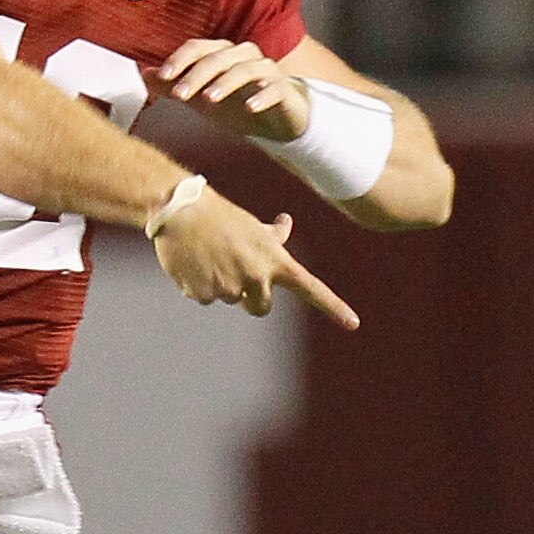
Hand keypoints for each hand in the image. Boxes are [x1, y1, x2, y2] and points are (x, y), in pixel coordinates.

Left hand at [152, 39, 309, 142]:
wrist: (277, 123)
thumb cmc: (238, 104)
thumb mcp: (200, 99)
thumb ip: (174, 86)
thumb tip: (144, 73)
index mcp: (222, 53)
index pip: (198, 47)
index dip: (179, 60)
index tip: (163, 76)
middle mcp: (243, 56)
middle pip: (218, 56)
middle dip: (196, 75)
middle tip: (180, 95)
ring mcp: (266, 70)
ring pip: (246, 68)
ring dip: (225, 82)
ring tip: (209, 99)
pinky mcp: (284, 89)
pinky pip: (275, 87)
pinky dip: (262, 95)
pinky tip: (250, 107)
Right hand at [152, 188, 358, 327]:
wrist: (180, 210)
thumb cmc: (218, 213)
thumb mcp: (251, 224)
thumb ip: (272, 235)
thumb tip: (286, 224)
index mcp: (273, 259)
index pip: (310, 287)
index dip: (333, 307)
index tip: (354, 324)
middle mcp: (257, 277)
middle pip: (260, 308)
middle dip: (249, 297)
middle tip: (234, 271)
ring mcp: (230, 288)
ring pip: (227, 298)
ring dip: (218, 282)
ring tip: (206, 255)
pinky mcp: (204, 295)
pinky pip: (203, 298)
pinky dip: (197, 284)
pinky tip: (192, 261)